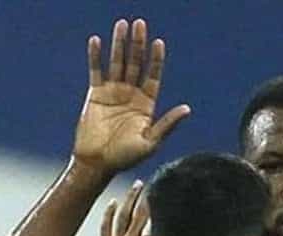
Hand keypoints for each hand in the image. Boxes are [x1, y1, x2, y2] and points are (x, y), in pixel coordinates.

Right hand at [72, 18, 190, 174]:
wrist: (97, 163)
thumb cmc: (125, 157)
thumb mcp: (150, 142)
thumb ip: (167, 124)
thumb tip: (187, 109)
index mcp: (146, 104)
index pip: (153, 75)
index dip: (156, 60)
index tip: (158, 43)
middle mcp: (131, 94)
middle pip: (135, 63)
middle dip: (137, 44)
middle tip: (139, 24)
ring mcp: (113, 92)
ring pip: (117, 63)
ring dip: (118, 44)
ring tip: (121, 24)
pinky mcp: (96, 94)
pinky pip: (96, 71)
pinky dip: (95, 57)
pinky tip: (96, 41)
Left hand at [77, 180, 154, 235]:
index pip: (151, 224)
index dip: (158, 209)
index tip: (166, 196)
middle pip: (135, 215)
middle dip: (144, 197)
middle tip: (152, 184)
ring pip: (120, 217)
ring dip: (128, 200)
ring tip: (136, 186)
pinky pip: (105, 227)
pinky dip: (109, 214)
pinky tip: (113, 202)